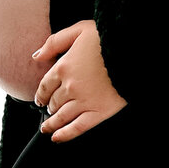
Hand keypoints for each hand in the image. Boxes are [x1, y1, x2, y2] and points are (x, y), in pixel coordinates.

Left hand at [33, 19, 125, 140]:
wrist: (133, 50)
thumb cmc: (108, 37)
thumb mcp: (79, 30)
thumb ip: (55, 42)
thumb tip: (36, 57)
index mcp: (63, 67)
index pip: (45, 86)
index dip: (40, 94)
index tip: (40, 100)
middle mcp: (70, 87)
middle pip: (53, 102)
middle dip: (49, 107)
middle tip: (49, 111)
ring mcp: (84, 101)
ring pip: (62, 116)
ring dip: (52, 123)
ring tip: (47, 128)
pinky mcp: (99, 112)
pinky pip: (77, 127)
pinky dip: (65, 134)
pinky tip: (57, 137)